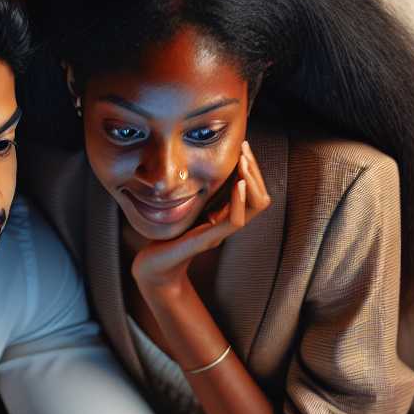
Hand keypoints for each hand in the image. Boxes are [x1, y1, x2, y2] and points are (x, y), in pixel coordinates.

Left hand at [130, 140, 271, 296]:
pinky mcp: (208, 240)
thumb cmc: (168, 237)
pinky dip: (240, 200)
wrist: (153, 266)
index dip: (252, 170)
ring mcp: (220, 233)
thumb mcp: (188, 209)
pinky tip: (238, 184)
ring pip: (254, 207)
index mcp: (225, 216)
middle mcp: (227, 224)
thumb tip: (206, 168)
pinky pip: (235, 221)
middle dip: (255, 170)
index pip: (253, 193)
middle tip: (246, 148)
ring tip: (244, 161)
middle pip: (259, 198)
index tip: (244, 147)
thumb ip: (202, 195)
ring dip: (251, 181)